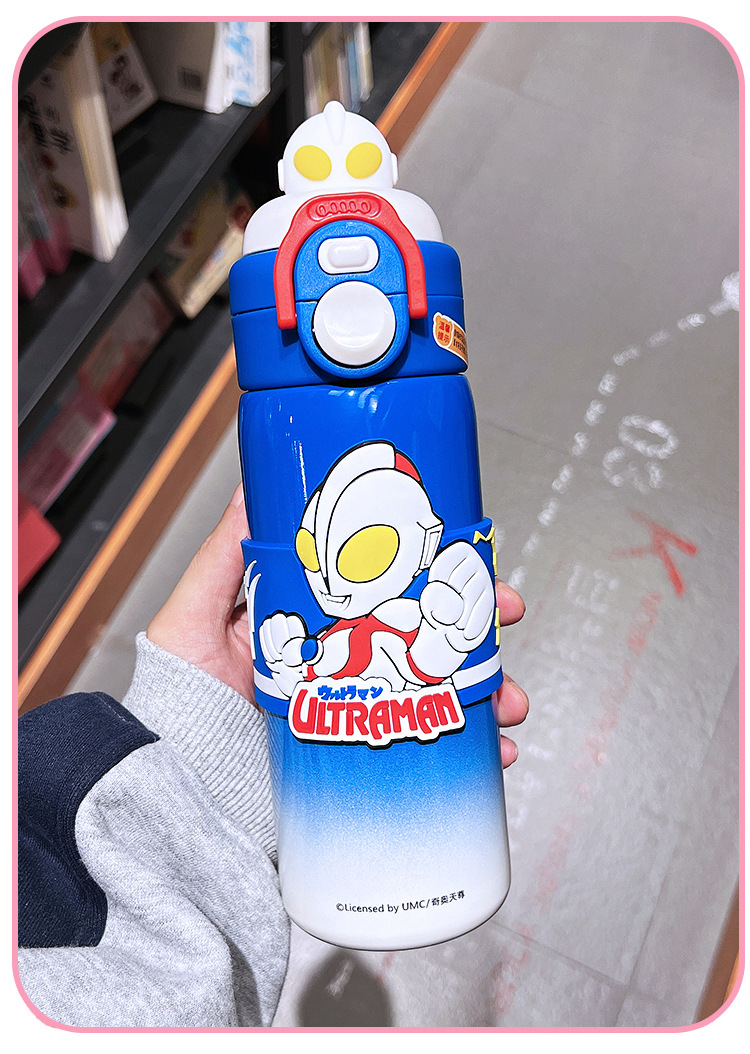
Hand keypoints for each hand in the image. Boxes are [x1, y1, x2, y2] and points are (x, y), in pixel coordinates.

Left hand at [147, 485, 528, 765]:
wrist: (176, 780)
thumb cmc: (179, 696)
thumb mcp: (193, 613)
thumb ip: (223, 556)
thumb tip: (247, 488)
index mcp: (319, 621)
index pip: (392, 585)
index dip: (439, 570)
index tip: (475, 561)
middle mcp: (348, 662)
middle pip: (430, 635)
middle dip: (480, 628)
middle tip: (505, 619)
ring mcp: (361, 710)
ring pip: (441, 692)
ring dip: (489, 690)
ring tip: (507, 702)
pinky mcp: (363, 758)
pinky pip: (427, 751)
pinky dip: (471, 753)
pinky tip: (492, 752)